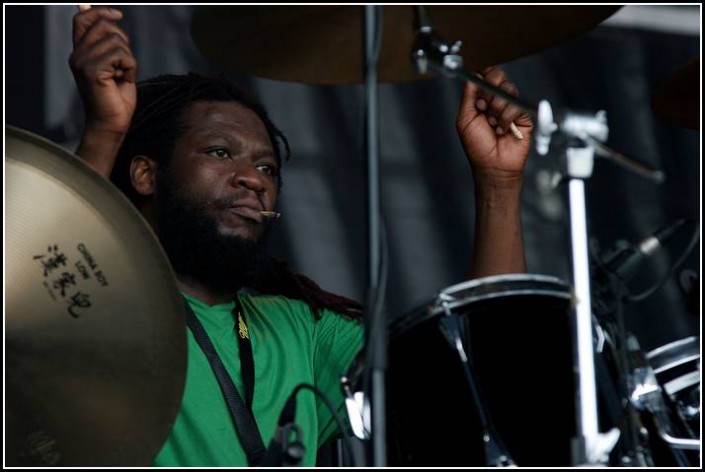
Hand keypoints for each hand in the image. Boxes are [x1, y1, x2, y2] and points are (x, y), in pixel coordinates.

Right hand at [69, 6, 136, 139]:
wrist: (111, 124)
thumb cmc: (116, 98)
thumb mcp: (115, 65)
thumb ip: (111, 44)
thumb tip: (114, 17)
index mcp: (80, 52)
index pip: (83, 19)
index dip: (101, 12)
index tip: (118, 14)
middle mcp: (77, 55)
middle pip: (106, 26)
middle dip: (123, 42)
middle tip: (123, 65)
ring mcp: (83, 62)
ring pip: (117, 41)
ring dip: (128, 60)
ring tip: (121, 76)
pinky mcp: (92, 71)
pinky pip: (123, 56)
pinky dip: (130, 68)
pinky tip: (122, 81)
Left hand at [456, 66, 531, 184]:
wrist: (493, 165)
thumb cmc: (477, 147)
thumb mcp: (465, 119)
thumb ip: (468, 95)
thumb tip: (472, 75)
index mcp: (480, 99)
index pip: (484, 75)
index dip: (482, 75)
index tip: (478, 81)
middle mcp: (496, 99)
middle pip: (498, 76)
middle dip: (489, 92)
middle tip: (483, 108)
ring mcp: (510, 105)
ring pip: (507, 89)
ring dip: (496, 109)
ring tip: (493, 125)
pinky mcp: (523, 114)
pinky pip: (516, 104)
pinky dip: (506, 119)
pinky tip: (503, 130)